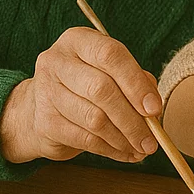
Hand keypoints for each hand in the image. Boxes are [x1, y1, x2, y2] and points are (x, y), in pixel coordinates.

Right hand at [0, 28, 161, 163]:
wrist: (39, 107)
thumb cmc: (87, 83)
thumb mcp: (112, 71)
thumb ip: (137, 80)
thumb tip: (153, 108)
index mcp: (78, 40)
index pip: (111, 55)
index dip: (136, 83)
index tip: (154, 108)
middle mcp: (57, 61)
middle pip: (101, 89)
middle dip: (132, 118)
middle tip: (151, 138)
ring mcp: (46, 91)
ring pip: (93, 118)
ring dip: (123, 137)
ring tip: (142, 148)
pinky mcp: (44, 122)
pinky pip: (84, 139)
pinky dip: (110, 149)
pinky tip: (125, 153)